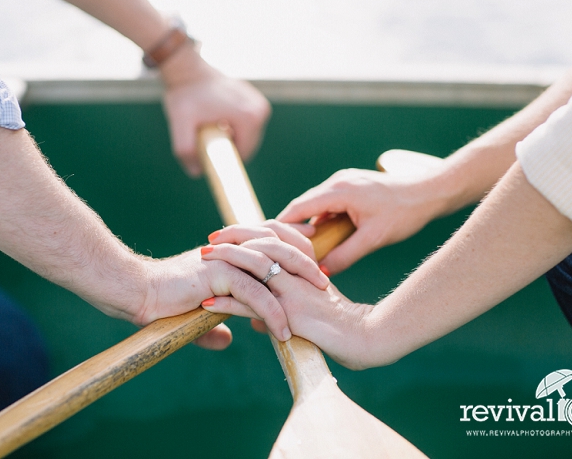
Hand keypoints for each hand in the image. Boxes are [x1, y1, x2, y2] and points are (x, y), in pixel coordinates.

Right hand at [135, 224, 325, 348]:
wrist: (136, 292)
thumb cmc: (159, 299)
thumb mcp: (193, 312)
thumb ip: (214, 323)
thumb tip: (225, 340)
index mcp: (227, 250)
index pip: (269, 238)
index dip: (293, 248)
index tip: (314, 268)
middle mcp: (228, 249)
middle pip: (277, 244)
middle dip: (305, 261)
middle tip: (325, 282)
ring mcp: (223, 259)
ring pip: (271, 264)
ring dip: (296, 283)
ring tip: (315, 302)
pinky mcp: (216, 274)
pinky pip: (252, 293)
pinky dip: (270, 312)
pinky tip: (282, 330)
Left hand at [161, 61, 269, 176]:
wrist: (188, 70)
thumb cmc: (184, 96)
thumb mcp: (180, 124)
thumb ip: (185, 150)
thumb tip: (197, 172)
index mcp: (250, 117)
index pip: (242, 155)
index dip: (223, 160)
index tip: (205, 152)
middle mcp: (261, 110)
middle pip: (247, 147)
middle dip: (225, 148)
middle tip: (204, 137)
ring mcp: (261, 104)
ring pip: (246, 137)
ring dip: (228, 139)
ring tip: (209, 126)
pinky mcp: (256, 101)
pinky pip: (245, 127)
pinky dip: (231, 128)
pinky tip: (215, 119)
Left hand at [201, 225, 373, 368]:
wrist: (369, 339)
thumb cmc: (345, 329)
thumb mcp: (311, 315)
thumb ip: (283, 312)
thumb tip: (257, 323)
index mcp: (305, 268)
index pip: (274, 237)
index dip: (249, 232)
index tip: (226, 234)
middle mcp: (298, 273)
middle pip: (261, 242)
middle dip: (232, 238)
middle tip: (208, 241)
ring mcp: (294, 291)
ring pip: (254, 266)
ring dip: (224, 262)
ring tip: (202, 260)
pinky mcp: (290, 312)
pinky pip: (253, 304)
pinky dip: (227, 304)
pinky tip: (208, 305)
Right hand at [276, 168, 446, 274]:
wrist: (431, 191)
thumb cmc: (406, 213)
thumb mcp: (373, 239)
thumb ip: (346, 256)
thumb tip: (322, 273)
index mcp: (338, 191)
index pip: (297, 209)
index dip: (280, 228)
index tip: (267, 245)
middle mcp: (337, 182)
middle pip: (302, 206)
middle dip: (290, 228)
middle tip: (277, 250)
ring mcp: (344, 181)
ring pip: (314, 205)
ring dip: (307, 225)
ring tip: (299, 249)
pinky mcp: (351, 186)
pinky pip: (327, 203)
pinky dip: (321, 219)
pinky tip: (323, 238)